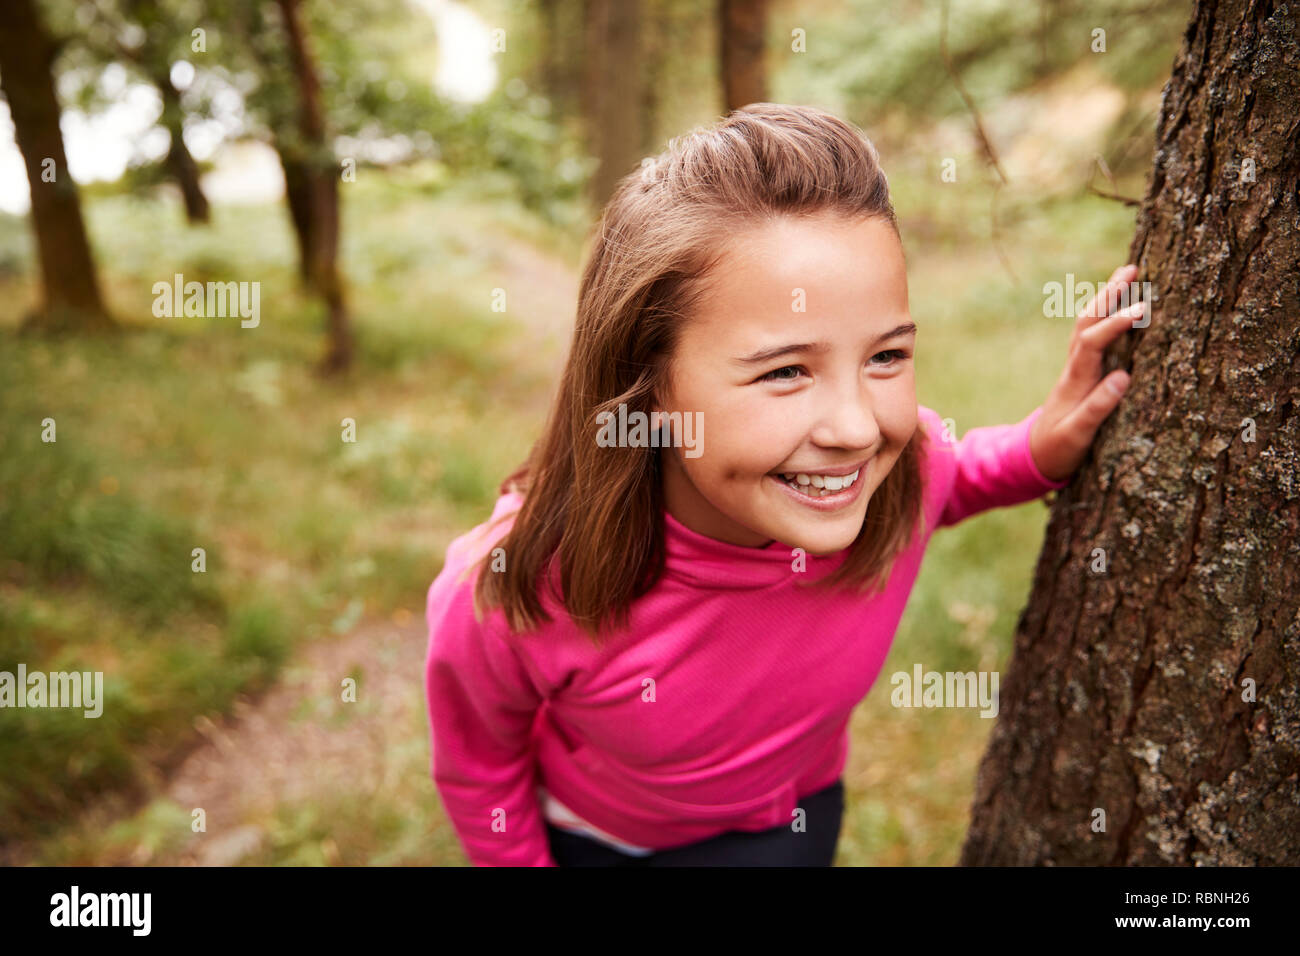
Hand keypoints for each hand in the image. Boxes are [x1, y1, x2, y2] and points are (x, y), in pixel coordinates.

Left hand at [1030, 263, 1142, 482]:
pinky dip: (1103, 316)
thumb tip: (1123, 378)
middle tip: (1132, 268)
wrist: (1033, 457)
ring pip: (1087, 325)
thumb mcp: (1078, 434)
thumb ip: (1097, 408)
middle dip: (1108, 294)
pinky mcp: (1079, 373)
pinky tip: (1115, 307)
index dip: (1116, 324)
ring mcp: (1075, 369)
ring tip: (1126, 276)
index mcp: (1075, 380)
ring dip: (1105, 299)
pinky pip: (1091, 336)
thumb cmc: (1058, 449)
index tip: (1141, 308)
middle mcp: (1073, 368)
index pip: (1094, 342)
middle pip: (1087, 322)